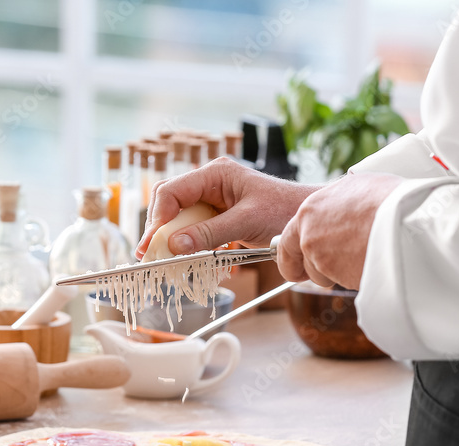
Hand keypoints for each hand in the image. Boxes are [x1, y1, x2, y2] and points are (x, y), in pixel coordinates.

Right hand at [136, 157, 320, 258]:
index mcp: (215, 173)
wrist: (308, 216)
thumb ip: (209, 233)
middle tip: (150, 254)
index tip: (152, 244)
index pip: (171, 191)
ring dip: (172, 237)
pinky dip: (187, 242)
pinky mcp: (218, 215)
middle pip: (169, 202)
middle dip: (159, 228)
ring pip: (179, 216)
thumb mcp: (246, 222)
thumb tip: (174, 246)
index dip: (157, 218)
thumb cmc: (285, 210)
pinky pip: (193, 227)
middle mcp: (209, 182)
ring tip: (164, 258)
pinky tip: (186, 256)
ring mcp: (213, 198)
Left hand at [278, 173, 402, 288]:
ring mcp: (319, 256)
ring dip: (337, 274)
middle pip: (297, 262)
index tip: (297, 263)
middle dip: (306, 271)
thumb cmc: (391, 198)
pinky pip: (341, 282)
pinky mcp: (335, 275)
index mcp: (311, 209)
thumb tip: (343, 211)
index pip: (288, 238)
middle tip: (322, 274)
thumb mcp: (359, 188)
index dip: (293, 254)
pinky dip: (353, 278)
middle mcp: (308, 233)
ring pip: (320, 275)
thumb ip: (339, 204)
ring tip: (363, 257)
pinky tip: (370, 264)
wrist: (407, 218)